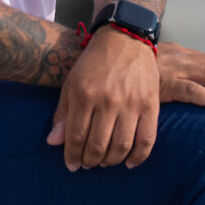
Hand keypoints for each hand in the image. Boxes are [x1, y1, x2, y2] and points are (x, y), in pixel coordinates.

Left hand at [48, 26, 158, 170]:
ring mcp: (131, 104)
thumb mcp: (72, 83)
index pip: (75, 137)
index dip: (72, 156)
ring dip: (110, 161)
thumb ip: (63, 113)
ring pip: (120, 147)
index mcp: (84, 95)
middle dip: (89, 161)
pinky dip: (138, 157)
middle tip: (87, 164)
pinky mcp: (150, 105)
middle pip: (97, 146)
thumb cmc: (94, 62)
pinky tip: (129, 163)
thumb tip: (53, 142)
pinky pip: (146, 140)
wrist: (125, 39)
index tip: (71, 165)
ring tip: (104, 162)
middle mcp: (107, 101)